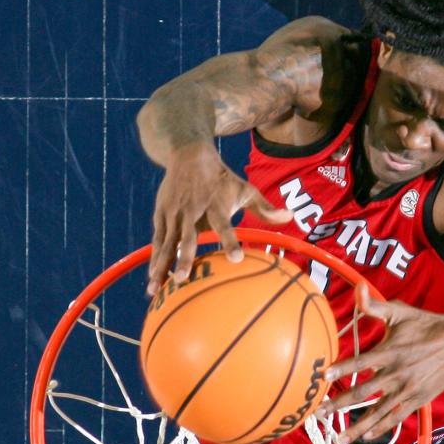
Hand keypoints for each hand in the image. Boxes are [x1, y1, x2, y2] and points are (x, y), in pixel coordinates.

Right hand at [146, 142, 291, 294]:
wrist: (188, 154)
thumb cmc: (222, 178)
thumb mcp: (245, 189)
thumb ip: (265, 208)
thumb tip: (291, 217)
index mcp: (216, 205)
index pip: (225, 225)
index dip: (230, 241)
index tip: (237, 258)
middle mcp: (192, 210)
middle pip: (188, 237)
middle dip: (184, 258)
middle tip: (182, 278)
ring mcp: (174, 213)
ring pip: (166, 242)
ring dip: (160, 265)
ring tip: (155, 289)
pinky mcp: (161, 216)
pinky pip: (158, 241)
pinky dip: (154, 259)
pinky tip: (152, 280)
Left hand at [319, 284, 443, 443]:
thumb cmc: (425, 324)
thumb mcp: (400, 312)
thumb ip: (375, 306)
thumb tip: (358, 289)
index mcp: (391, 351)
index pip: (362, 361)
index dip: (343, 368)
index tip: (325, 375)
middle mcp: (397, 373)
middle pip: (364, 392)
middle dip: (339, 404)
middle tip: (319, 414)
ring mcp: (407, 389)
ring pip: (378, 411)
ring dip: (357, 426)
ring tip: (339, 440)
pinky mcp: (417, 400)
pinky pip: (396, 416)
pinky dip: (381, 427)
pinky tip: (366, 436)